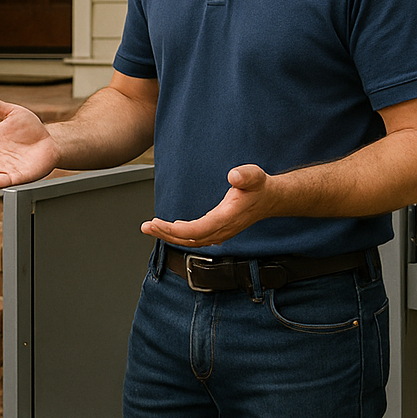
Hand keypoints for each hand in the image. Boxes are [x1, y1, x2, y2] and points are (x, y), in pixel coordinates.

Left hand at [141, 164, 276, 248]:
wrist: (270, 199)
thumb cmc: (259, 187)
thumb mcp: (254, 176)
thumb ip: (245, 175)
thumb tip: (234, 176)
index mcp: (227, 218)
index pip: (196, 231)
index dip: (175, 230)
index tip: (158, 223)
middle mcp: (222, 230)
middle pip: (189, 240)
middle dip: (166, 234)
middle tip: (146, 226)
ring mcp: (220, 233)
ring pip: (191, 241)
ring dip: (170, 236)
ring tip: (151, 228)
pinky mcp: (218, 231)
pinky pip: (195, 239)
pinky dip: (180, 236)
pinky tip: (169, 229)